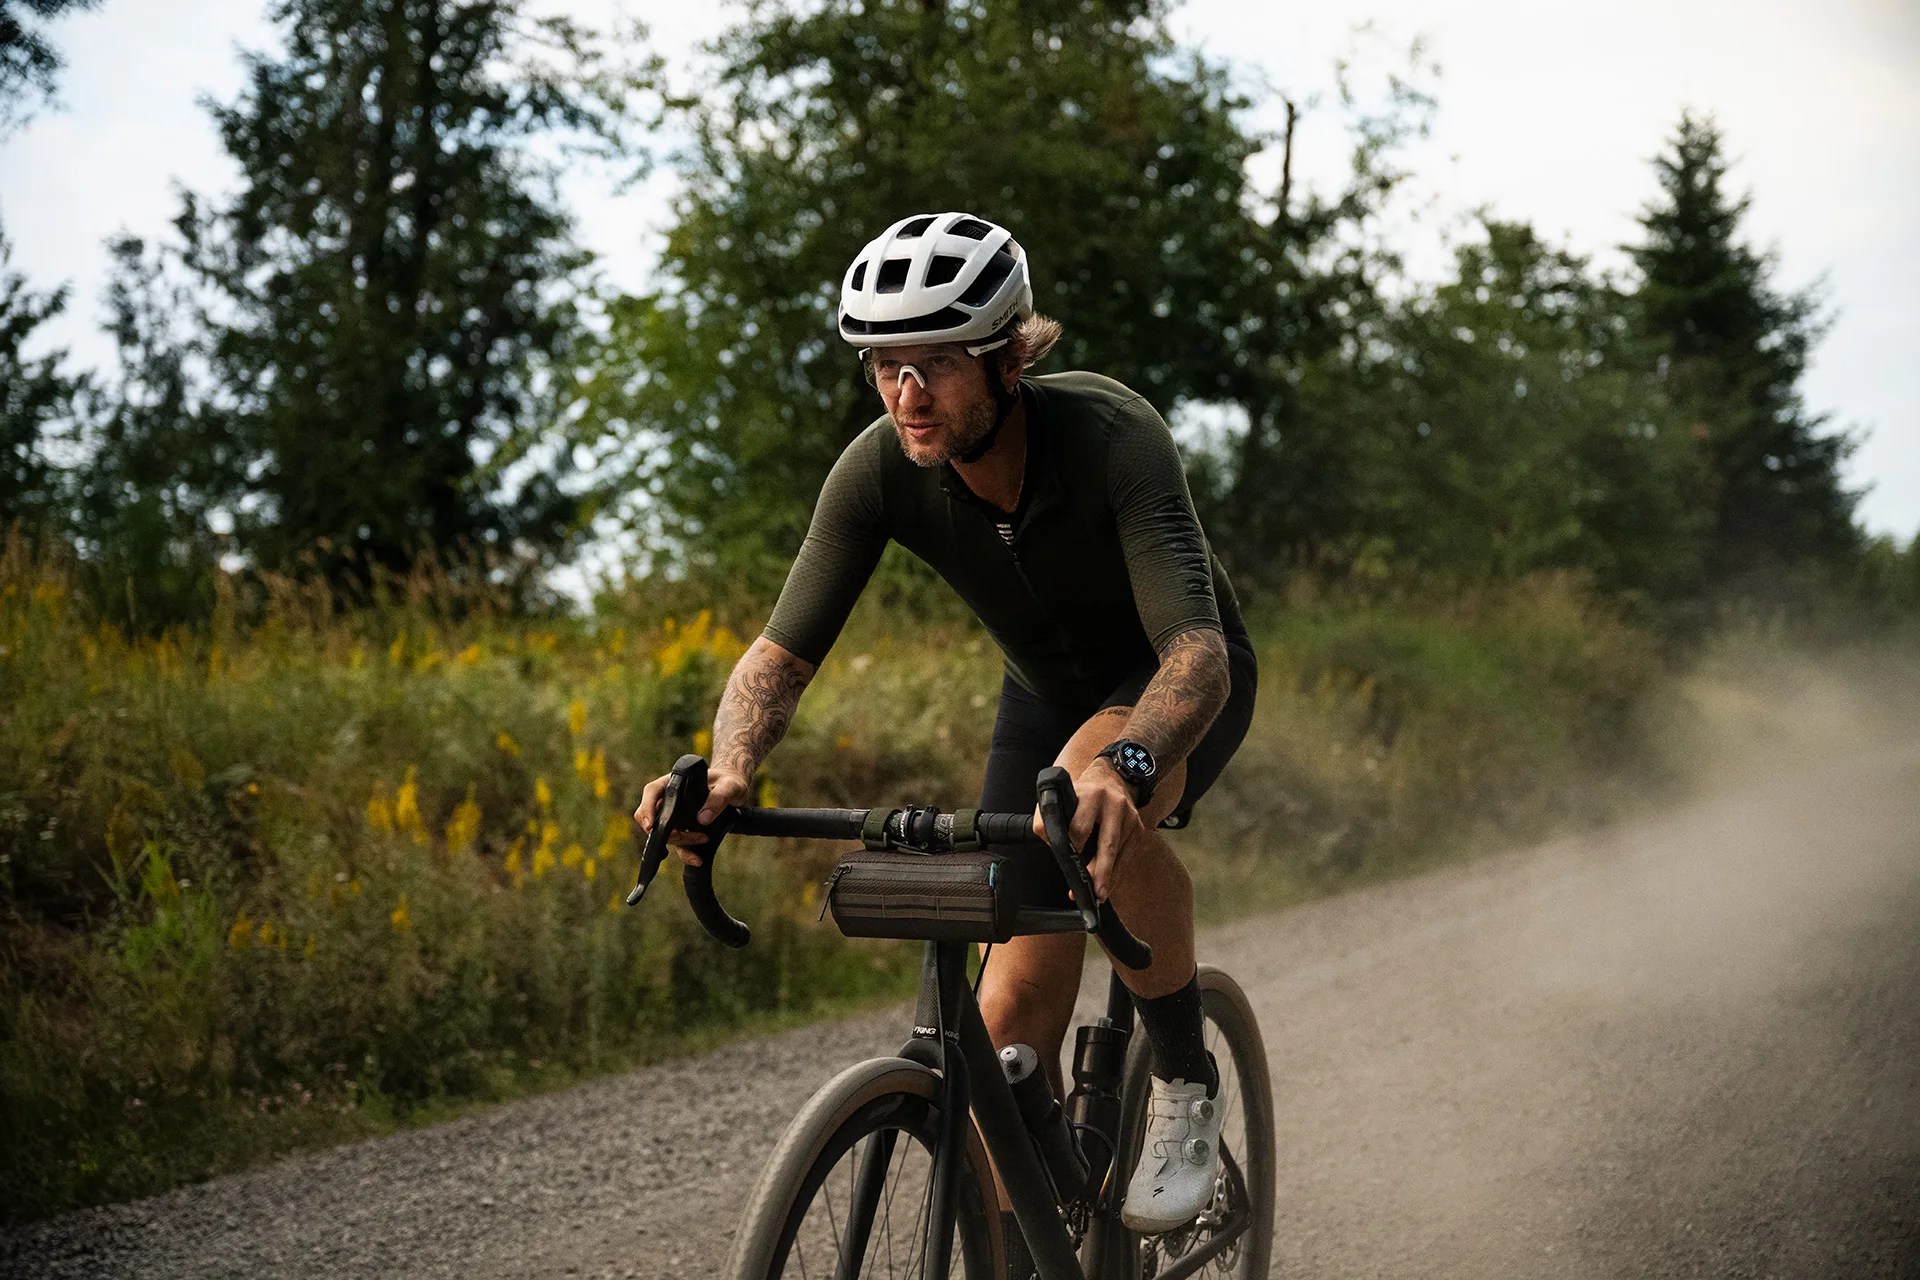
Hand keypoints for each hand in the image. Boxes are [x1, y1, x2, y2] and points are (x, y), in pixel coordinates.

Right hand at [633, 767, 751, 867]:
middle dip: (667, 831)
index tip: (650, 825)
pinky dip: (686, 854)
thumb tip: (703, 819)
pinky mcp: (683, 829)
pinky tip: (696, 860)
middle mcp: (670, 799)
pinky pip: (678, 845)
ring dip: (680, 842)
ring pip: (665, 834)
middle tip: (684, 836)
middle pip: (654, 817)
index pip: (652, 791)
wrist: (735, 791)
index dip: (647, 808)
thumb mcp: (729, 786)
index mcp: (674, 782)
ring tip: (703, 839)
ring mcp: (675, 816)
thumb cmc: (729, 782)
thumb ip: (719, 797)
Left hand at [1030, 757, 1143, 902]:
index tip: (1068, 862)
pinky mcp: (1139, 829)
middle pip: (1107, 843)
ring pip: (1119, 853)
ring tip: (1099, 894)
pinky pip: (1127, 856)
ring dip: (1109, 876)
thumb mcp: (1062, 797)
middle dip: (1101, 870)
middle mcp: (1114, 805)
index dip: (1073, 847)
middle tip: (1095, 892)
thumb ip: (1048, 817)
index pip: (1081, 826)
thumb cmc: (1082, 794)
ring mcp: (1130, 817)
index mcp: (1091, 795)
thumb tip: (1049, 841)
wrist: (1111, 779)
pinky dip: (1117, 872)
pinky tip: (1108, 884)